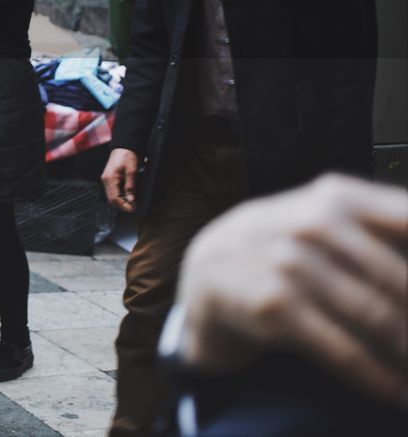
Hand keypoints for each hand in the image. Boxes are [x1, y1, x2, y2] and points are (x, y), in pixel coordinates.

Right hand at [101, 148, 138, 211]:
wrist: (124, 145)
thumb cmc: (127, 156)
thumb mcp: (131, 171)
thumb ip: (130, 186)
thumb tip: (131, 199)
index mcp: (110, 179)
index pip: (114, 199)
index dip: (123, 206)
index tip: (133, 208)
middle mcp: (106, 180)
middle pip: (111, 199)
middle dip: (122, 205)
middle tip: (133, 207)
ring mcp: (107, 180)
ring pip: (112, 196)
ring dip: (121, 201)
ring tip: (132, 203)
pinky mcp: (110, 178)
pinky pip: (113, 191)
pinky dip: (120, 196)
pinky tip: (127, 196)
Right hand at [176, 174, 407, 404]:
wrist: (204, 276)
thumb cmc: (278, 255)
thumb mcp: (324, 227)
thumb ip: (381, 237)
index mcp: (336, 197)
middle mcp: (311, 222)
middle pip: (401, 281)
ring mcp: (286, 261)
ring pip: (377, 317)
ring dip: (407, 356)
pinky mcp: (269, 304)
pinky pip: (340, 348)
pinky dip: (375, 376)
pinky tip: (394, 393)